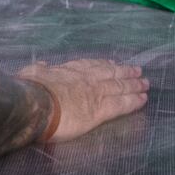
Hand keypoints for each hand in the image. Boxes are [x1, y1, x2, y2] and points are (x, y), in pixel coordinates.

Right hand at [16, 60, 147, 142]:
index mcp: (68, 71)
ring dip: (134, 85)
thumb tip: (41, 64)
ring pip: (119, 87)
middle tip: (138, 71)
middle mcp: (85, 79)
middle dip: (125, 73)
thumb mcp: (30, 73)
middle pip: (110, 74)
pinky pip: (121, 104)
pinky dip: (133, 101)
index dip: (104, 65)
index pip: (90, 66)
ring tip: (145, 83)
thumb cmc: (29, 90)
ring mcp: (95, 93)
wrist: (35, 104)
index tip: (113, 63)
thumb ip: (38, 70)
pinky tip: (143, 100)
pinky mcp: (100, 111)